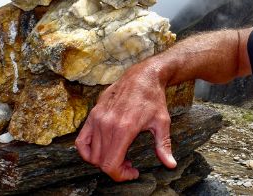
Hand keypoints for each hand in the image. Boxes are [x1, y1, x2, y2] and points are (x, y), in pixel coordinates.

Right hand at [75, 57, 177, 180]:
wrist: (143, 75)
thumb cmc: (154, 98)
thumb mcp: (162, 122)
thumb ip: (163, 146)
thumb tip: (171, 164)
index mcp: (124, 129)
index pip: (111, 164)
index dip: (120, 176)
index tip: (133, 172)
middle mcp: (107, 124)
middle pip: (101, 162)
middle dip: (115, 169)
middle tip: (129, 165)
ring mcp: (97, 118)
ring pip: (91, 154)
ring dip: (103, 161)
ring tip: (119, 156)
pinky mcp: (93, 114)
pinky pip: (81, 140)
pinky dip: (87, 151)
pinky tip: (101, 151)